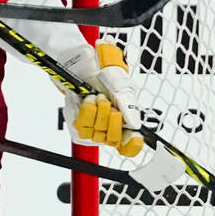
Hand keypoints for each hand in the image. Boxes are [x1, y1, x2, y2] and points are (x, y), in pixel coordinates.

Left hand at [60, 37, 143, 156]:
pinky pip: (83, 125)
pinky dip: (87, 110)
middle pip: (113, 140)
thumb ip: (131, 108)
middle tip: (111, 105)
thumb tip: (135, 126)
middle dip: (112, 121)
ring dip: (98, 113)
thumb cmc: (108, 79)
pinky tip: (90, 100)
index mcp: (126, 125)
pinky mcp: (78, 125)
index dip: (133, 146)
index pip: (130, 146)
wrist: (88, 70)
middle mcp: (110, 130)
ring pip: (96, 134)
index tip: (135, 137)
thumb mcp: (124, 90)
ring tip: (100, 98)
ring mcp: (93, 129)